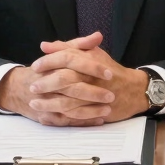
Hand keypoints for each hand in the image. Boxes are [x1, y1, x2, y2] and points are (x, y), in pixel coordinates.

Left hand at [28, 33, 148, 124]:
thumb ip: (68, 48)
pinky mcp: (94, 112)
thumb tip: (45, 45)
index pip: (65, 57)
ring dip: (49, 104)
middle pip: (65, 79)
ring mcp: (93, 96)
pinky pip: (74, 117)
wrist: (132, 90)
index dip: (49, 61)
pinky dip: (59, 118)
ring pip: (68, 101)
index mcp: (89, 60)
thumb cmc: (109, 70)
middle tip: (32, 87)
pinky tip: (46, 117)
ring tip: (34, 105)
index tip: (35, 66)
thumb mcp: (91, 53)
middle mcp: (91, 77)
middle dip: (46, 84)